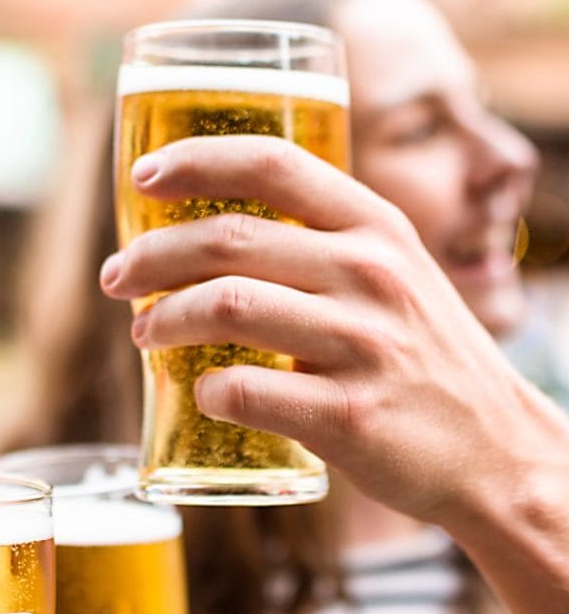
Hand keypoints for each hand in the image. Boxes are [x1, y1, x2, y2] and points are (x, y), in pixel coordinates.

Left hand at [101, 135, 558, 529]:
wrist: (496, 452)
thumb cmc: (423, 362)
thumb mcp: (393, 278)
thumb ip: (322, 251)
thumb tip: (211, 245)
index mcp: (376, 228)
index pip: (274, 165)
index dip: (196, 161)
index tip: (143, 178)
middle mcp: (371, 274)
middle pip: (230, 238)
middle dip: (152, 255)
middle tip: (117, 279)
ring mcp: (362, 344)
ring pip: (227, 307)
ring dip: (163, 320)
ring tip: (143, 334)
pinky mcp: (348, 415)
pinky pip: (246, 390)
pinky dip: (206, 391)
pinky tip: (200, 394)